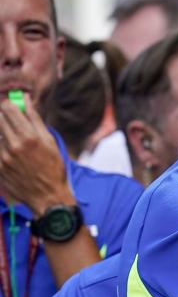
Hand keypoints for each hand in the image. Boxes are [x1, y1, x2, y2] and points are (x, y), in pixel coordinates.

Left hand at [0, 93, 74, 214]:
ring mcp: (4, 156)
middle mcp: (14, 145)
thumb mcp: (49, 142)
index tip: (13, 107)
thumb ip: (35, 119)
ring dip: (4, 134)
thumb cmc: (53, 168)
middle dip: (5, 117)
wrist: (48, 197)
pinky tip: (15, 156)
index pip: (9, 109)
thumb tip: (26, 99)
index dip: (10, 105)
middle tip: (13, 123)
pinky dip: (3, 148)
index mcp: (30, 136)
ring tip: (17, 145)